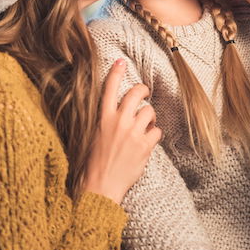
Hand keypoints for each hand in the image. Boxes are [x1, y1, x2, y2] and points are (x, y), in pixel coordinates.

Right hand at [83, 59, 161, 203]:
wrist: (99, 187)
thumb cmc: (93, 163)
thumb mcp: (92, 135)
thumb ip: (103, 120)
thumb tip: (113, 110)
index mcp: (102, 118)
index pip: (109, 88)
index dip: (116, 72)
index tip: (121, 62)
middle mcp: (118, 121)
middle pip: (136, 93)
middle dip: (143, 90)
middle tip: (144, 93)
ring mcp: (132, 133)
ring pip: (150, 111)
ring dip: (150, 116)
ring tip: (145, 125)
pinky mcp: (144, 146)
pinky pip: (157, 130)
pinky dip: (154, 135)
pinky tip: (147, 142)